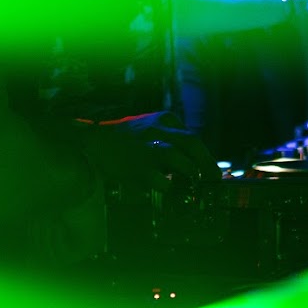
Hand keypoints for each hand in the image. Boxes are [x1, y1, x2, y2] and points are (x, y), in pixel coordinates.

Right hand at [76, 111, 219, 192]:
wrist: (92, 141)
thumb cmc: (123, 139)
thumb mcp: (149, 129)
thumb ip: (168, 139)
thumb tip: (191, 162)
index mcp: (164, 120)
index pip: (192, 137)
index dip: (205, 155)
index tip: (211, 170)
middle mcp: (158, 130)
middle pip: (192, 143)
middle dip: (207, 162)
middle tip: (214, 178)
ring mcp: (147, 147)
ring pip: (178, 157)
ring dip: (190, 172)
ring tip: (193, 183)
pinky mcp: (138, 166)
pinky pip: (161, 179)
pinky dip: (168, 185)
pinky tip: (167, 187)